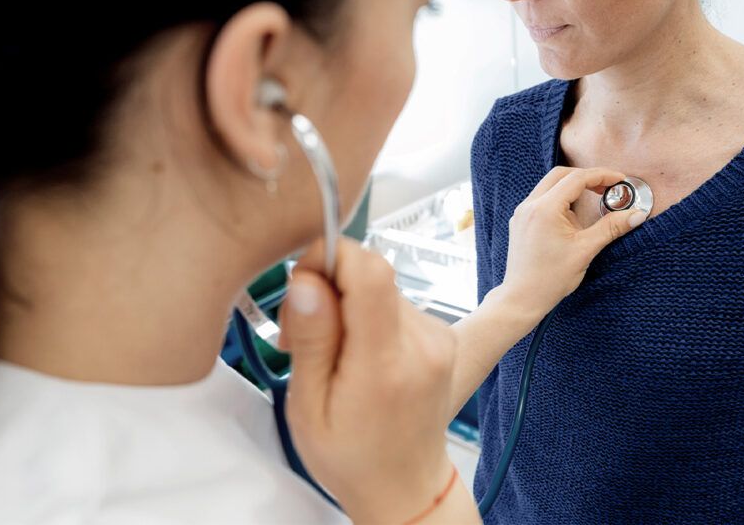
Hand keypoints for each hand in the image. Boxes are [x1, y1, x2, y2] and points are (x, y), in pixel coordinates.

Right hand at [277, 238, 463, 523]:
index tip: (303, 286)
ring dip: (347, 305)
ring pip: (380, 287)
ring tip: (331, 354)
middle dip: (329, 289)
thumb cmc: (350, 457)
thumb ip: (311, 339)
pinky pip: (394, 302)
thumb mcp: (308, 407)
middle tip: (303, 335)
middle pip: (372, 274)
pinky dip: (368, 316)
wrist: (404, 485)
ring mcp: (438, 338)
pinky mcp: (441, 334)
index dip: (330, 258)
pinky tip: (356, 354)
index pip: (370, 271)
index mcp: (386, 364)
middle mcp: (422, 343)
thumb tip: (308, 281)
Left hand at [501, 166, 645, 313]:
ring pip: (549, 186)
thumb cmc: (550, 278)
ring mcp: (522, 213)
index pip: (576, 178)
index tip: (620, 180)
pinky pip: (541, 200)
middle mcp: (529, 205)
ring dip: (572, 189)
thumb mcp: (585, 250)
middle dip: (586, 178)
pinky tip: (572, 218)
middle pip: (561, 175)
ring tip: (592, 203)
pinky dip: (559, 200)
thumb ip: (611, 228)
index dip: (601, 175)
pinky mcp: (520, 222)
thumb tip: (636, 214)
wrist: (522, 298)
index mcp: (544, 209)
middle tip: (607, 187)